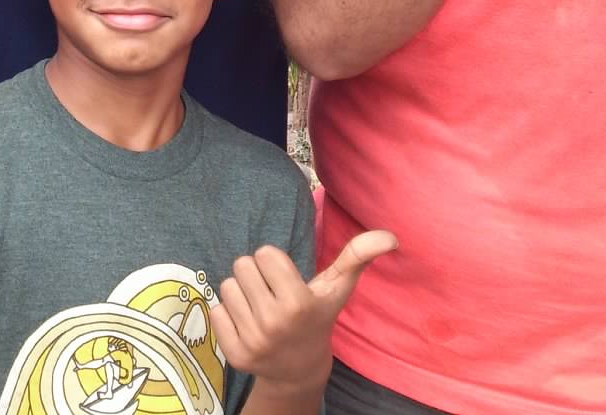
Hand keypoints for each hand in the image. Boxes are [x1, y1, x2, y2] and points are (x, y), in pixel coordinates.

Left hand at [210, 230, 396, 395]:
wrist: (300, 369)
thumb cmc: (318, 317)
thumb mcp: (338, 288)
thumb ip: (358, 257)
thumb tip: (390, 236)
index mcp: (298, 303)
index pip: (264, 253)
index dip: (274, 263)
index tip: (286, 279)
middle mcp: (274, 323)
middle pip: (242, 265)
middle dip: (256, 275)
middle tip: (272, 294)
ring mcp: (253, 341)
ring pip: (227, 287)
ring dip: (242, 294)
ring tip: (260, 308)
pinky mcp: (235, 355)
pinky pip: (215, 311)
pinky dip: (228, 314)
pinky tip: (247, 325)